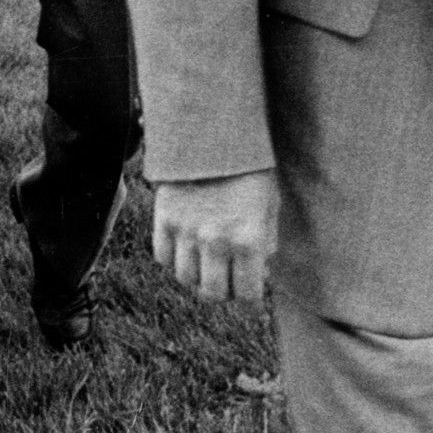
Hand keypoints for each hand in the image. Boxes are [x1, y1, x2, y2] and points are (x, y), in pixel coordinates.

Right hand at [152, 171, 278, 303]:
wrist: (210, 134)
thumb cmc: (247, 168)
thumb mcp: (269, 204)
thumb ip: (265, 241)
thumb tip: (259, 270)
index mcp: (248, 240)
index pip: (248, 295)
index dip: (250, 299)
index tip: (249, 295)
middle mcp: (216, 242)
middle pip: (213, 294)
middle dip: (223, 291)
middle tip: (227, 280)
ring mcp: (186, 232)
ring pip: (186, 279)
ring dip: (197, 277)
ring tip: (205, 264)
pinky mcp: (164, 219)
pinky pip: (163, 257)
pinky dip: (173, 259)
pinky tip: (185, 248)